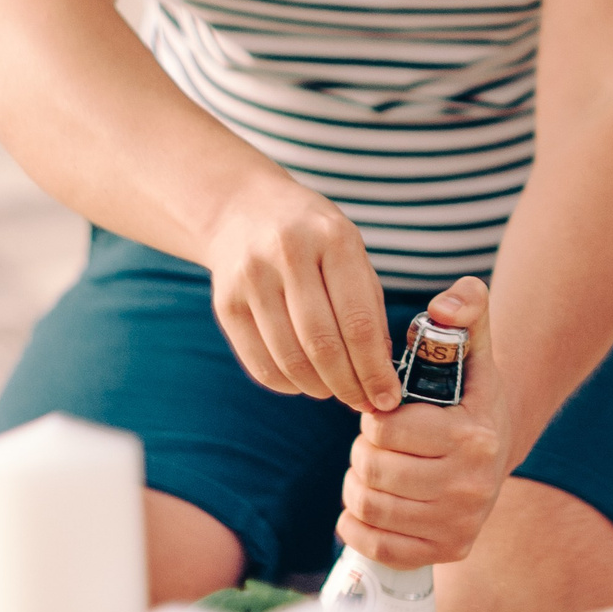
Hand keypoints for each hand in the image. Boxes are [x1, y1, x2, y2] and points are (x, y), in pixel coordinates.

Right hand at [201, 165, 402, 412]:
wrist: (243, 209)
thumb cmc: (312, 236)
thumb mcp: (349, 250)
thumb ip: (367, 305)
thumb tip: (379, 371)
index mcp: (333, 238)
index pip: (358, 321)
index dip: (374, 369)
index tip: (387, 398)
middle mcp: (289, 253)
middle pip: (323, 345)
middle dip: (348, 385)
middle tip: (363, 402)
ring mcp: (251, 277)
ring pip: (290, 359)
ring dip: (318, 388)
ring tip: (334, 391)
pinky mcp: (225, 302)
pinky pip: (258, 362)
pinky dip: (286, 384)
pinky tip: (303, 382)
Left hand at [337, 277, 512, 567]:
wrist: (499, 447)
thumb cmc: (471, 392)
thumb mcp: (473, 343)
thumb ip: (465, 305)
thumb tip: (445, 305)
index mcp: (474, 436)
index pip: (386, 431)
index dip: (374, 417)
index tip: (385, 413)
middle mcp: (471, 486)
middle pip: (372, 470)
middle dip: (362, 451)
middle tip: (377, 444)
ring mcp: (461, 524)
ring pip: (369, 507)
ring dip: (357, 485)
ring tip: (373, 469)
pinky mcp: (448, 550)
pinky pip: (377, 547)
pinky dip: (357, 527)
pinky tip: (366, 506)